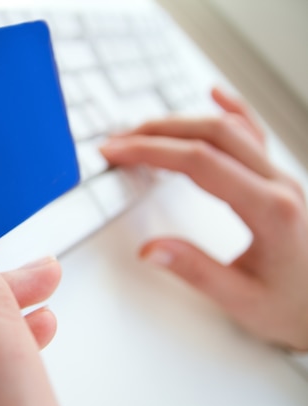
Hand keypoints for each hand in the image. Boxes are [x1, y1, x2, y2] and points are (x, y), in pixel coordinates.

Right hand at [100, 87, 307, 350]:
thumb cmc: (293, 307)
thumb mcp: (242, 300)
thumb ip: (195, 271)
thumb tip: (150, 249)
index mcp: (270, 210)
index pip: (200, 163)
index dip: (152, 151)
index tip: (118, 152)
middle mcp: (279, 184)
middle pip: (212, 135)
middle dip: (157, 132)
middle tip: (119, 141)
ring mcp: (280, 177)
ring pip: (228, 129)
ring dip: (180, 123)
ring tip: (143, 131)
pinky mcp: (277, 179)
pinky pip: (254, 133)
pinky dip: (231, 110)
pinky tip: (215, 95)